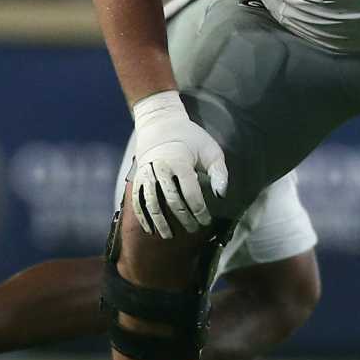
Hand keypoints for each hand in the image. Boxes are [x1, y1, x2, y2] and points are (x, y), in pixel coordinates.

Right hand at [130, 91, 228, 238]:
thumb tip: (221, 195)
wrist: (159, 122)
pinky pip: (138, 200)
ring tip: (168, 236)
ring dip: (160, 222)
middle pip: (171, 201)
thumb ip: (219, 171)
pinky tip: (150, 229)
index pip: (191, 194)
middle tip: (193, 229)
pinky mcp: (138, 177)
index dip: (199, 211)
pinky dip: (143, 216)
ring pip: (151, 203)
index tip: (205, 221)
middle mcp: (160, 168)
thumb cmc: (190, 137)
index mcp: (180, 161)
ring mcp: (146, 173)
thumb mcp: (211, 149)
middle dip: (183, 218)